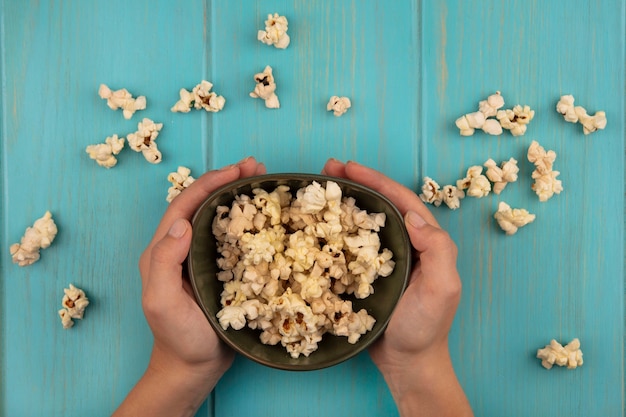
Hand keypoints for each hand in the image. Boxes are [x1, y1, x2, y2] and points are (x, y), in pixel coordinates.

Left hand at [114, 157, 265, 416]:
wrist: (193, 367)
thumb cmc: (177, 337)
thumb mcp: (162, 302)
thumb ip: (165, 262)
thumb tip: (182, 223)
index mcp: (164, 249)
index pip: (186, 204)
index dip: (210, 182)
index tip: (237, 170)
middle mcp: (182, 247)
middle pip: (204, 203)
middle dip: (228, 180)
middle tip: (257, 167)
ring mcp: (202, 257)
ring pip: (220, 216)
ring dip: (239, 195)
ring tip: (264, 181)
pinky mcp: (221, 268)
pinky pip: (234, 237)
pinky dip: (249, 220)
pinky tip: (267, 215)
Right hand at [321, 159, 471, 416]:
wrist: (408, 363)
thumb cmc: (425, 327)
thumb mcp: (442, 288)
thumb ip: (438, 250)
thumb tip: (413, 217)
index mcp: (424, 241)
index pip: (399, 200)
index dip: (375, 179)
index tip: (347, 167)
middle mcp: (404, 243)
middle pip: (378, 203)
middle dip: (355, 182)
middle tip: (326, 170)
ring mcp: (383, 258)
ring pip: (362, 220)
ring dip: (343, 202)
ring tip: (317, 188)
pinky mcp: (366, 273)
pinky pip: (350, 244)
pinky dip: (334, 230)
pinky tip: (316, 225)